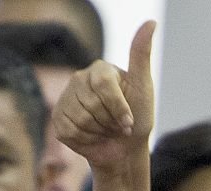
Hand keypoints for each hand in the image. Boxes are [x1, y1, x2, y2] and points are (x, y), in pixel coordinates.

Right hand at [53, 21, 155, 170]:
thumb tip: (151, 22)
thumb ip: (141, 56)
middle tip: (116, 126)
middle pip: (92, 105)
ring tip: (105, 130)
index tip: (129, 121)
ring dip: (99, 133)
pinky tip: (93, 137)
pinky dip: (86, 141)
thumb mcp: (144, 87)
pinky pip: (70, 131)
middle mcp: (79, 80)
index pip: (104, 85)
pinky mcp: (59, 119)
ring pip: (81, 120)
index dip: (119, 108)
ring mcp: (66, 99)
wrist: (125, 149)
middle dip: (110, 123)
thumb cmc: (137, 118)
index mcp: (99, 69)